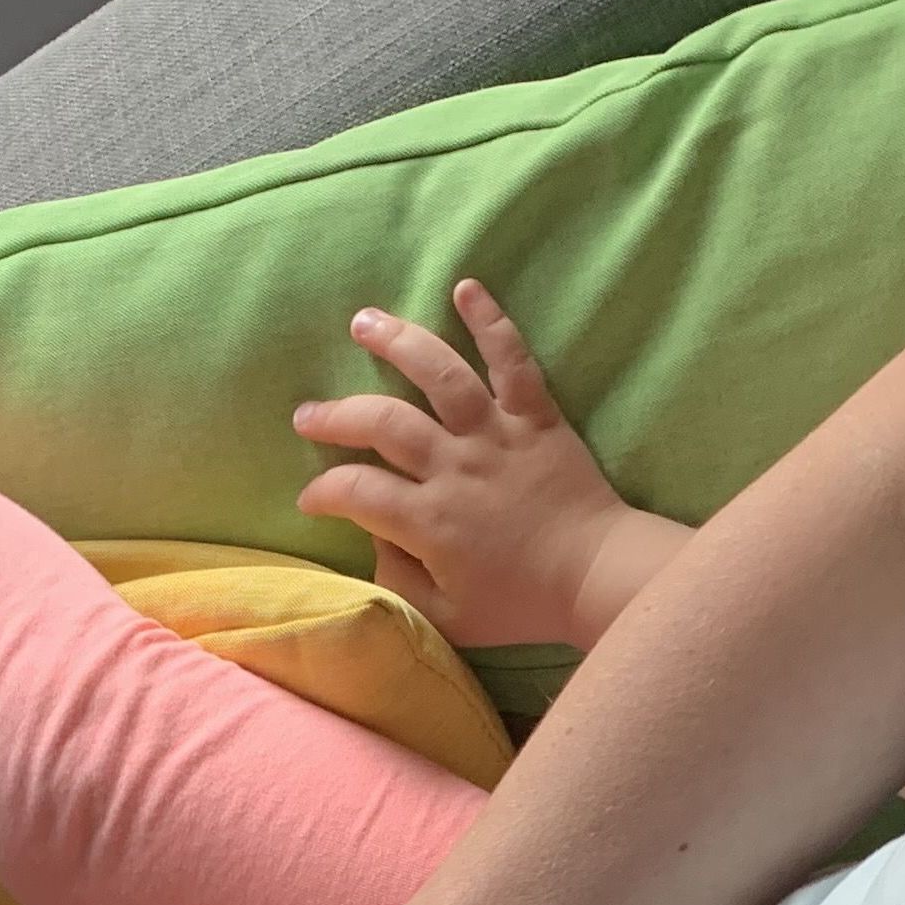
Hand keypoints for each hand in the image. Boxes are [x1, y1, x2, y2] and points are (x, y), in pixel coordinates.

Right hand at [294, 280, 676, 648]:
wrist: (597, 577)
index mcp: (430, 520)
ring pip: (438, 374)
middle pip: (382, 422)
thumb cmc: (521, 604)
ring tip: (363, 323)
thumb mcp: (448, 618)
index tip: (311, 498)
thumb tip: (376, 539)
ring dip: (396, 342)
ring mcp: (496, 435)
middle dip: (335, 415)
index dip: (323, 492)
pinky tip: (465, 287)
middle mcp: (456, 467)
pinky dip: (491, 321)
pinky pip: (513, 359)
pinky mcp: (537, 416)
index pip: (355, 492)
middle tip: (307, 414)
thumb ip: (400, 582)